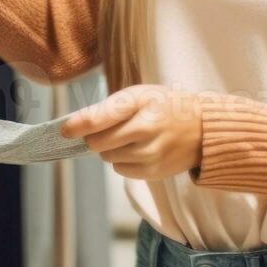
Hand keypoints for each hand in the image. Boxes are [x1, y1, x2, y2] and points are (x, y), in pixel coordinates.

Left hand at [60, 84, 203, 180]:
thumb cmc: (165, 106)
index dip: (77, 125)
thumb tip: (75, 126)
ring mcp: (150, 153)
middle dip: (95, 137)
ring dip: (109, 149)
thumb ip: (110, 107)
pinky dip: (122, 161)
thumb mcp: (141, 94)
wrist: (203, 129)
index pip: (99, 118)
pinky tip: (138, 150)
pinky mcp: (153, 172)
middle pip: (98, 142)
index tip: (64, 130)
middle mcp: (145, 129)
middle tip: (109, 129)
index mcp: (140, 103)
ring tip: (130, 138)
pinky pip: (120, 169)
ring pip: (107, 157)